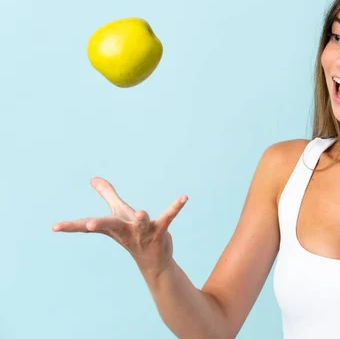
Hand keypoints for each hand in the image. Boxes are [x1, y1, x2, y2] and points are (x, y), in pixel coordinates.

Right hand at [52, 177, 187, 275]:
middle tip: (89, 226)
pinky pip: (167, 218)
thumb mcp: (119, 212)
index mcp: (112, 227)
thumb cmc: (132, 233)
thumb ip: (107, 194)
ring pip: (140, 225)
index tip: (55, 227)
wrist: (154, 262)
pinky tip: (184, 198)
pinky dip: (175, 208)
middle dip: (99, 225)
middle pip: (110, 226)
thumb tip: (93, 179)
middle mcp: (125, 231)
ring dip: (140, 219)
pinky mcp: (160, 232)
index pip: (89, 225)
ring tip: (140, 212)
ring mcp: (142, 233)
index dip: (72, 226)